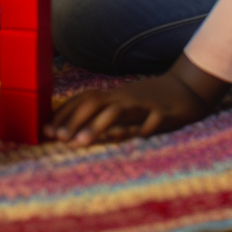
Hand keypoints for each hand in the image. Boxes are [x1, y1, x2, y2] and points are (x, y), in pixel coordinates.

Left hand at [46, 54, 228, 144]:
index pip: (82, 100)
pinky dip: (140, 130)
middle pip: (93, 102)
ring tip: (79, 142)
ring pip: (116, 111)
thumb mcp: (125, 107)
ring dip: (96, 125)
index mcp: (113, 96)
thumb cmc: (150, 103)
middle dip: (73, 120)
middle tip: (57, 138)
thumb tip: (76, 132)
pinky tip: (131, 141)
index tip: (46, 130)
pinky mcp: (163, 112)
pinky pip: (150, 121)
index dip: (63, 113)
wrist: (186, 89)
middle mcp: (124, 97)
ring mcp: (143, 103)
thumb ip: (104, 117)